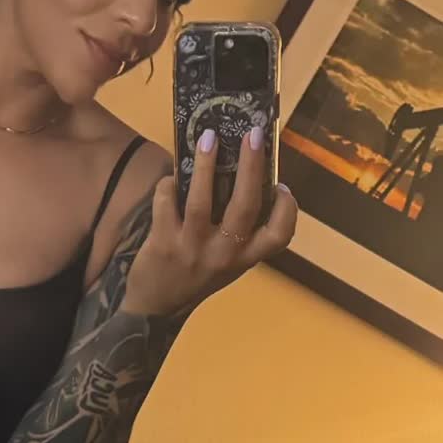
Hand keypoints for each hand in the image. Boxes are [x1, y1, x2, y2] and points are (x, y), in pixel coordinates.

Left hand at [123, 129, 297, 318]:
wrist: (155, 308)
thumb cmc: (197, 276)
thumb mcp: (228, 263)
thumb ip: (240, 231)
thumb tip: (245, 176)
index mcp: (246, 259)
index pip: (280, 236)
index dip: (287, 209)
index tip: (282, 186)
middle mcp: (224, 255)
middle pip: (245, 205)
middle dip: (252, 165)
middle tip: (254, 133)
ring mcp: (192, 248)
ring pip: (201, 200)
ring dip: (205, 164)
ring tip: (209, 137)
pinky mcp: (163, 242)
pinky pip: (167, 202)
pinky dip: (169, 184)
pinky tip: (172, 178)